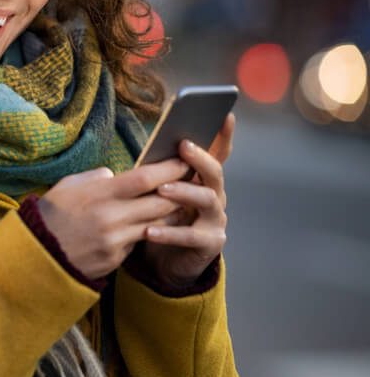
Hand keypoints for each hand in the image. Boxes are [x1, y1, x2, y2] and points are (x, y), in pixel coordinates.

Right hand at [40, 158, 190, 279]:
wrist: (37, 255)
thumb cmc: (50, 215)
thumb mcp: (67, 186)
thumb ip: (94, 178)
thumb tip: (114, 174)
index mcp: (99, 194)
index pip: (145, 178)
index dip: (169, 169)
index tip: (183, 161)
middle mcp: (111, 217)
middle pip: (161, 201)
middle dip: (181, 190)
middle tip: (192, 180)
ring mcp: (116, 240)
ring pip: (158, 224)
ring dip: (172, 213)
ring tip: (182, 202)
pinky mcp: (116, 258)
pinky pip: (141, 241)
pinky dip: (151, 231)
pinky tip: (156, 224)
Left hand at [141, 113, 234, 286]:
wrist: (165, 261)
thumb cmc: (161, 217)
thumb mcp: (159, 191)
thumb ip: (161, 171)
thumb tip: (154, 144)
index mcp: (203, 179)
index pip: (218, 153)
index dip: (223, 135)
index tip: (226, 115)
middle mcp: (215, 196)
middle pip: (215, 172)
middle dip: (201, 158)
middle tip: (184, 145)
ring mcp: (215, 220)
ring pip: (206, 200)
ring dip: (184, 192)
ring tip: (162, 190)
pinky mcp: (210, 244)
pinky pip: (191, 236)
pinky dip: (169, 233)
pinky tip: (149, 231)